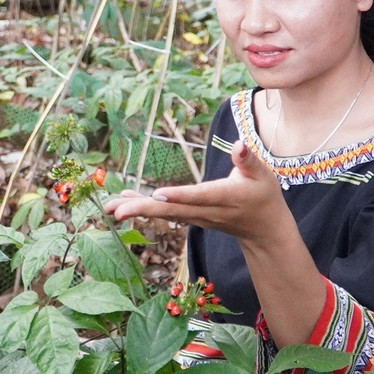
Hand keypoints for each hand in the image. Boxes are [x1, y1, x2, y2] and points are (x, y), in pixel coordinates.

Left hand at [103, 140, 295, 245]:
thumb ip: (248, 160)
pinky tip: (122, 202)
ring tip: (109, 207)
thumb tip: (239, 144)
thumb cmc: (263, 196)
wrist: (263, 229)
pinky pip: (164, 213)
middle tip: (116, 210)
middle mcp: (206, 211)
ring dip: (137, 209)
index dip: (179, 196)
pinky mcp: (189, 217)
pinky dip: (143, 206)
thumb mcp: (263, 175)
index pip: (199, 197)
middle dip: (144, 210)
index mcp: (224, 197)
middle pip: (172, 210)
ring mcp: (195, 217)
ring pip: (164, 214)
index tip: (158, 195)